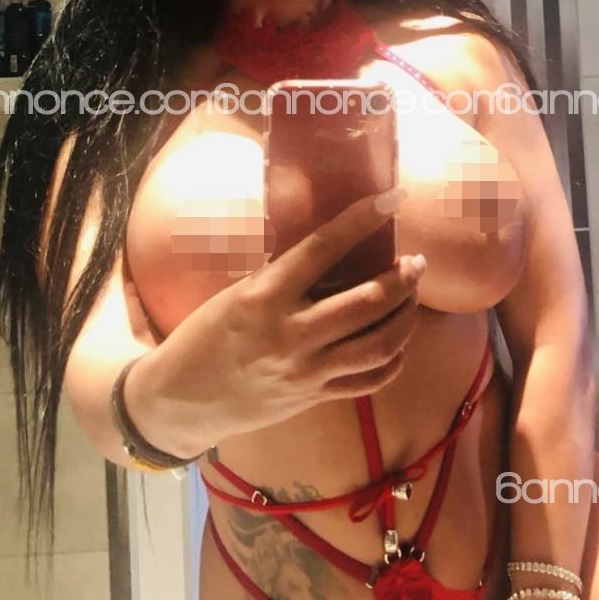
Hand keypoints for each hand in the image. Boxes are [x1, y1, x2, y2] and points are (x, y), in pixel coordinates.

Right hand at [127, 186, 423, 454]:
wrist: (181, 400)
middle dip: (402, 280)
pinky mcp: (314, 397)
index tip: (392, 199)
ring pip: (378, 345)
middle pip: (366, 303)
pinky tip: (398, 342)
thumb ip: (284, 278)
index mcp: (263, 297)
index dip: (362, 220)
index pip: (323, 248)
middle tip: (417, 262)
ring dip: (406, 318)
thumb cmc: (204, 336)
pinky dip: (393, 359)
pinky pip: (369, 381)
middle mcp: (289, 334)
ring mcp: (306, 371)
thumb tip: (334, 248)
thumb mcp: (236, 294)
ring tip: (412, 298)